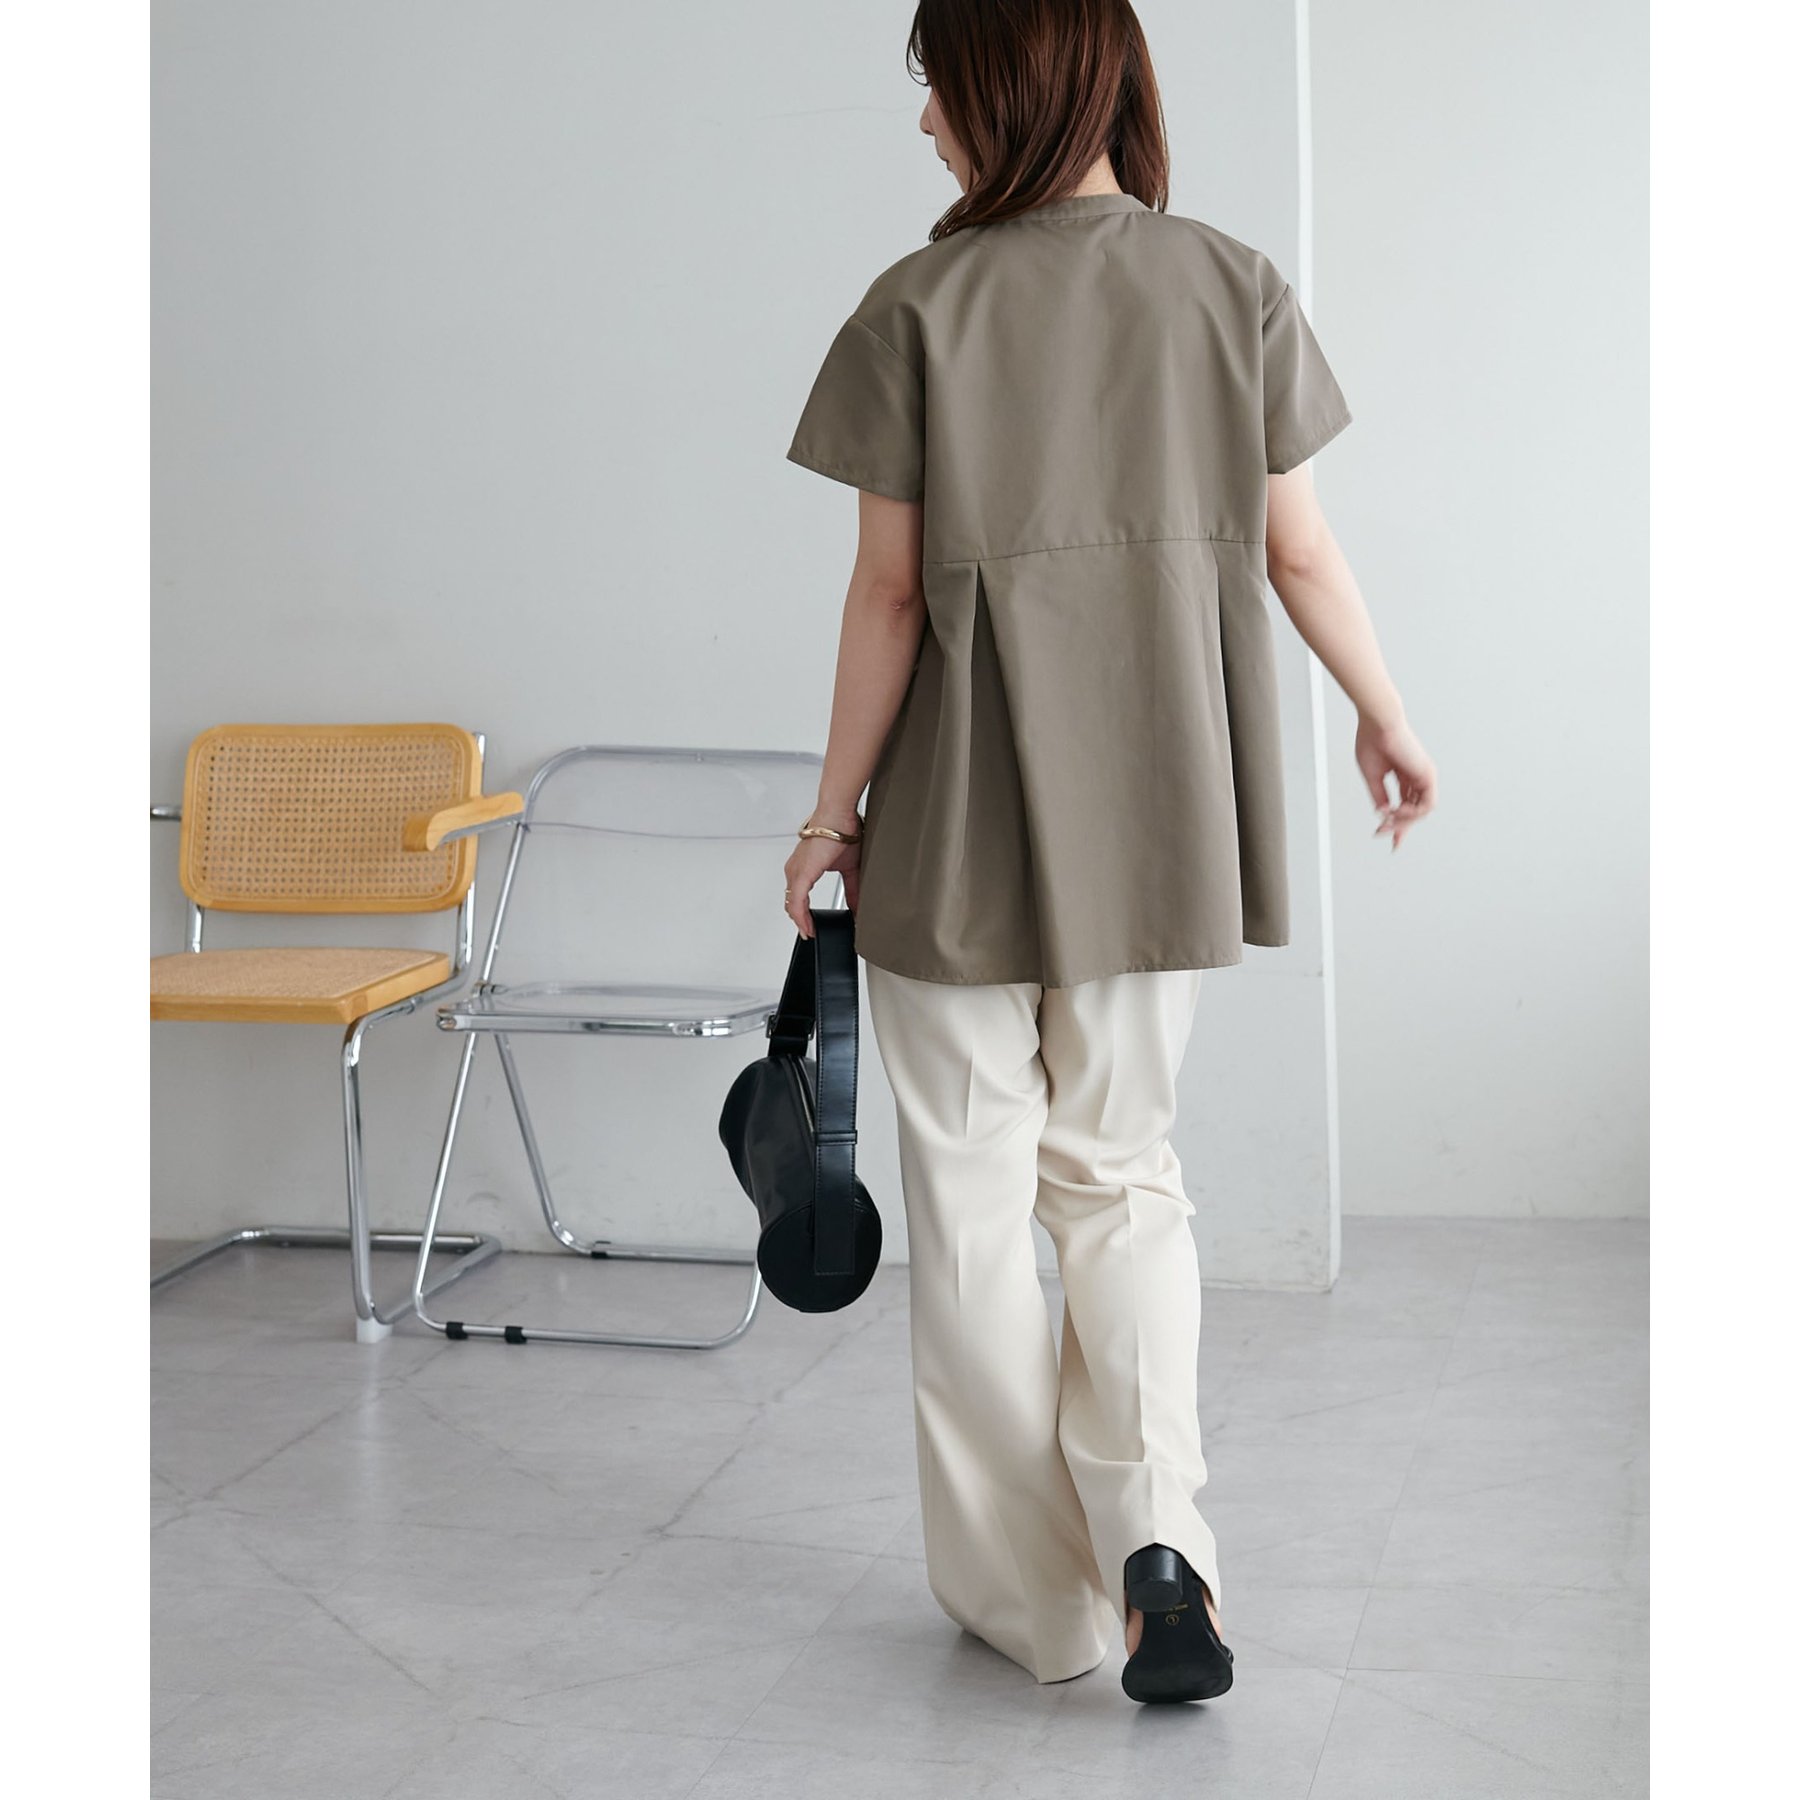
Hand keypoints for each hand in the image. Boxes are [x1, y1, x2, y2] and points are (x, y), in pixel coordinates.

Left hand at [783, 815, 861, 937]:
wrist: (840, 816)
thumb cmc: (843, 832)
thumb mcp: (849, 868)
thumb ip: (852, 890)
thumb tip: (858, 907)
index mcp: (804, 867)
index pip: (798, 895)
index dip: (803, 913)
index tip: (811, 926)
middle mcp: (795, 869)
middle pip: (792, 902)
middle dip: (800, 920)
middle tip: (810, 933)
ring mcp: (796, 872)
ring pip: (792, 904)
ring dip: (800, 921)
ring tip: (809, 933)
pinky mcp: (801, 874)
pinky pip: (796, 902)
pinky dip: (801, 917)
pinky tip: (807, 927)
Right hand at [1354, 714, 1437, 850]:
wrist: (1378, 724)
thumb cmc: (1371, 742)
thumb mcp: (1372, 776)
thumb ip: (1379, 796)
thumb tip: (1383, 814)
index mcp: (1403, 775)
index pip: (1404, 805)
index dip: (1397, 824)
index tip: (1389, 840)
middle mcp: (1416, 777)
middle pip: (1413, 811)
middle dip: (1398, 826)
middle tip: (1380, 833)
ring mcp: (1424, 776)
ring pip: (1421, 811)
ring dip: (1404, 821)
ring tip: (1388, 820)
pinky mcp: (1427, 775)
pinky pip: (1427, 804)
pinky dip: (1413, 813)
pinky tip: (1398, 811)